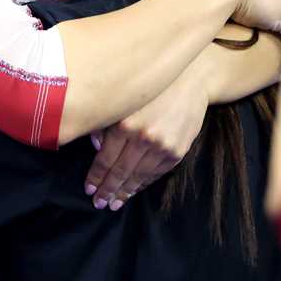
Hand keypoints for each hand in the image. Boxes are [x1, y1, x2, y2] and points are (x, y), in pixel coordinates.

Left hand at [83, 69, 206, 210]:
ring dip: (125, 191)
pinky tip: (134, 189)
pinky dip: (143, 183)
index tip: (88, 189)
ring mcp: (162, 146)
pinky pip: (156, 173)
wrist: (191, 78)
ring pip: (139, 176)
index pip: (105, 159)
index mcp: (124, 123)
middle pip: (120, 171)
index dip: (96, 176)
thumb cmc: (151, 86)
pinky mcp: (177, 151)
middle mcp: (143, 137)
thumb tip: (96, 146)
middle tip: (98, 202)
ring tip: (114, 202)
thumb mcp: (122, 97)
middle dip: (107, 189)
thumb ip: (106, 122)